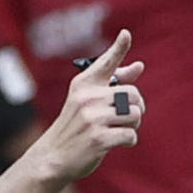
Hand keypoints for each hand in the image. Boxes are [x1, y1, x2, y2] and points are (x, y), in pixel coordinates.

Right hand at [32, 29, 145, 183]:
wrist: (52, 157)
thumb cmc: (75, 127)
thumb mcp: (87, 101)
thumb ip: (113, 84)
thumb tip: (139, 66)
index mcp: (84, 84)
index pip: (106, 62)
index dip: (119, 47)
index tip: (126, 34)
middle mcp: (87, 98)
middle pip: (133, 94)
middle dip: (137, 108)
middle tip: (127, 118)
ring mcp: (93, 118)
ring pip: (135, 115)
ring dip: (134, 125)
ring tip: (121, 130)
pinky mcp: (99, 139)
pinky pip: (131, 135)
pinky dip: (129, 140)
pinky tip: (117, 143)